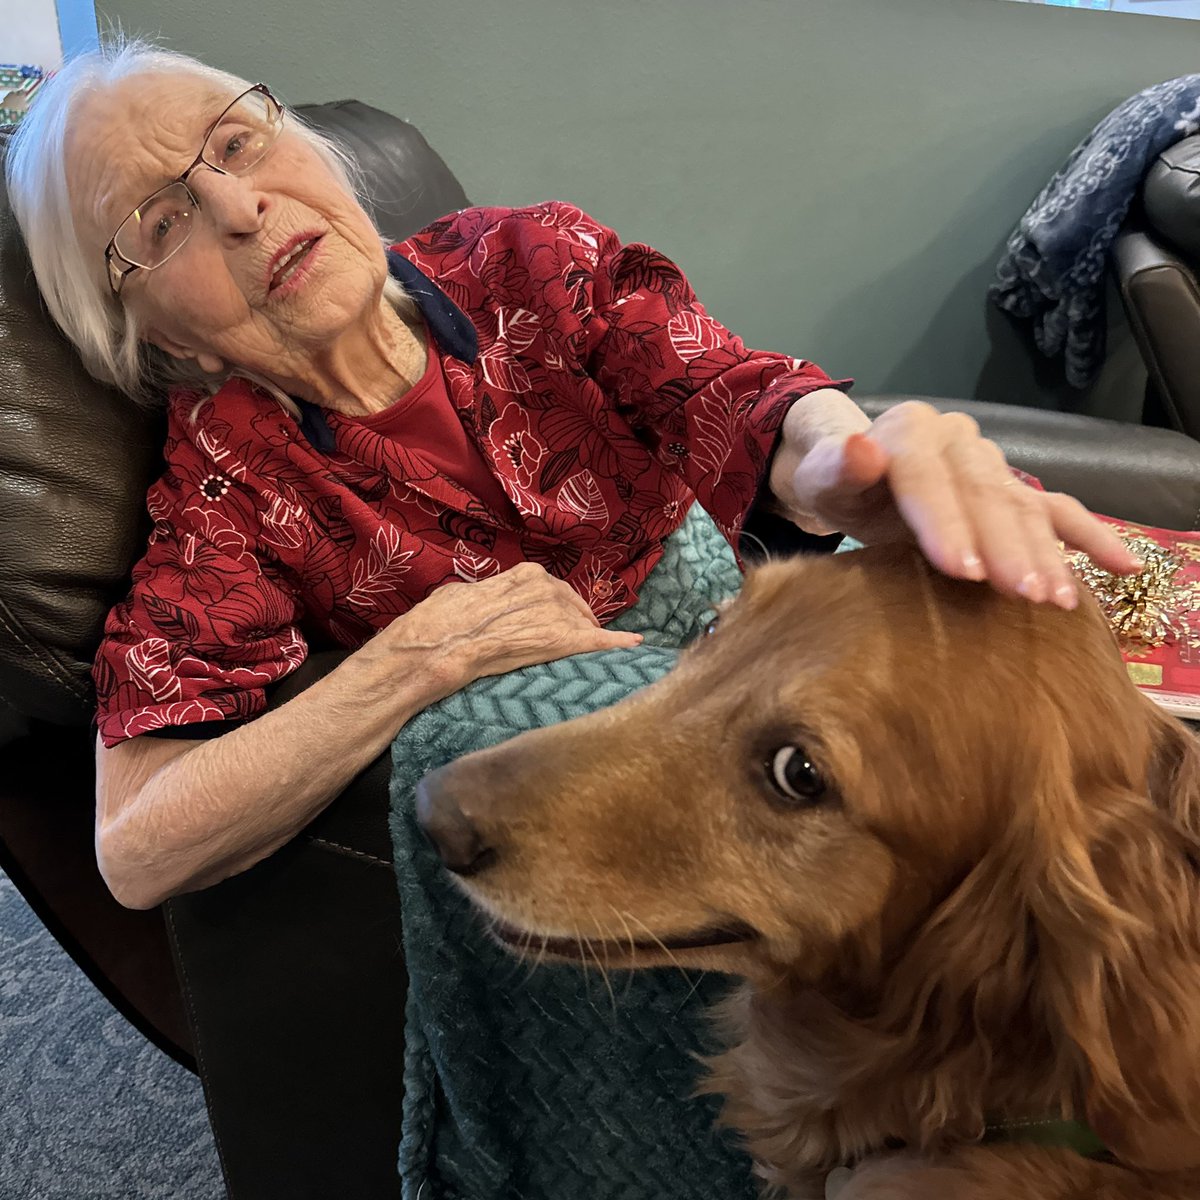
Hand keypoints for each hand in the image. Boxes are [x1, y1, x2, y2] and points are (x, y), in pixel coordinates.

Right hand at [384, 562, 643, 685]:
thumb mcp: (462, 597)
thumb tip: (490, 604)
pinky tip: (633, 646)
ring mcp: (555, 613)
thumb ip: (488, 597)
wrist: (436, 650)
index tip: (565, 619)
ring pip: (584, 625)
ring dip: (591, 638)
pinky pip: (598, 642)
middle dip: (578, 623)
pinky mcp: (562, 641)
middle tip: (580, 640)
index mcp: (524, 575)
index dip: (561, 608)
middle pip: (575, 607)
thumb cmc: (439, 625)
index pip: (555, 591)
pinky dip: (617, 644)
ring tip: (599, 650)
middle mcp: (546, 588)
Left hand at [768, 398, 1142, 608]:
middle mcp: (958, 442)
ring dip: (1045, 554)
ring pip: (1024, 506)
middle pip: (985, 495)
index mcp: (912, 432)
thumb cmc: (835, 484)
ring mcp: (991, 465)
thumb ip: (836, 467)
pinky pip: (1056, 510)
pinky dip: (1089, 538)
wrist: (851, 475)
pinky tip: (1123, 567)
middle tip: (1024, 594)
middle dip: (1006, 547)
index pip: (929, 479)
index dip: (945, 523)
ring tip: (1058, 600)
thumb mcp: (820, 477)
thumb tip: (860, 449)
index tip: (961, 569)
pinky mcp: (1012, 489)